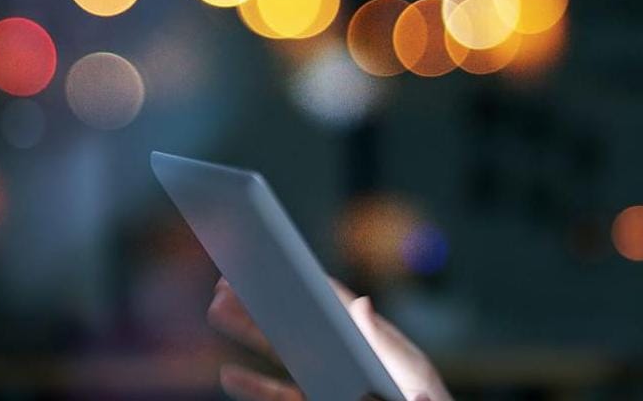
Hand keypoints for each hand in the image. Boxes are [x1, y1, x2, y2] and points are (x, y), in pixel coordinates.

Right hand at [207, 277, 451, 400]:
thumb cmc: (427, 399)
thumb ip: (384, 343)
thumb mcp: (410, 372)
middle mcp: (343, 355)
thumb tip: (360, 301)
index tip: (272, 256)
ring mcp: (327, 381)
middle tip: (225, 279)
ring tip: (216, 309)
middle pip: (297, 323)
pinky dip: (253, 386)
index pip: (332, 302)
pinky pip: (279, 395)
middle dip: (262, 301)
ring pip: (281, 353)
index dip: (302, 279)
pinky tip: (228, 373)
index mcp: (368, 339)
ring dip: (248, 332)